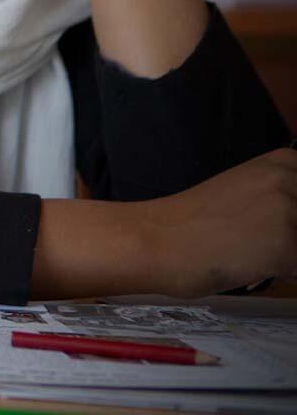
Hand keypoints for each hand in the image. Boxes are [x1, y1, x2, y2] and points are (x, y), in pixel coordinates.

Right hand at [138, 147, 296, 296]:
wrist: (155, 239)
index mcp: (285, 163)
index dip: (293, 222)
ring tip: (255, 255)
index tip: (276, 228)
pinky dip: (285, 277)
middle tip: (258, 244)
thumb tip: (293, 227)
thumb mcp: (249, 196)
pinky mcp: (287, 247)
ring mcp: (290, 211)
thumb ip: (284, 200)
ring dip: (289, 258)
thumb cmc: (194, 222)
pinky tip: (254, 268)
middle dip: (292, 241)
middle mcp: (291, 179)